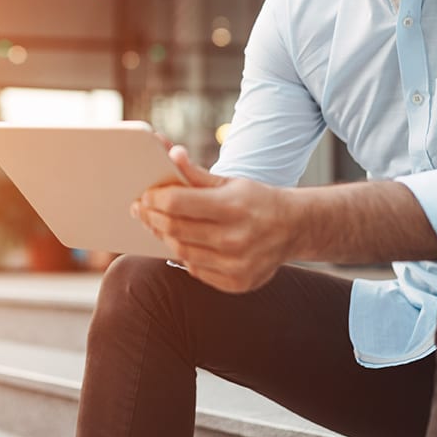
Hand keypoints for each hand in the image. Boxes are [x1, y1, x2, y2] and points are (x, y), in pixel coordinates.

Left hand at [130, 146, 293, 292]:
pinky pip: (196, 270)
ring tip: (158, 225)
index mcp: (233, 206)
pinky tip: (183, 242)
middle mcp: (235, 238)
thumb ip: (196, 173)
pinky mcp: (237, 282)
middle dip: (152, 217)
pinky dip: (185, 255)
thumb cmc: (258, 200)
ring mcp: (236, 264)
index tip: (145, 195)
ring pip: (181, 251)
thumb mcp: (231, 182)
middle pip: (175, 229)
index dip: (155, 198)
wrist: (295, 228)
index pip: (177, 203)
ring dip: (164, 236)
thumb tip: (171, 154)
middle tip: (141, 209)